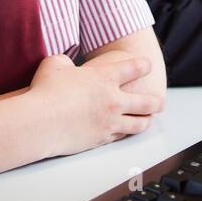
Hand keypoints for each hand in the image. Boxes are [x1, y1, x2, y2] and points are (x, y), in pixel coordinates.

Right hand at [28, 54, 160, 157]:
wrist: (40, 121)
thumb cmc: (45, 90)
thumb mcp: (54, 63)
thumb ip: (65, 62)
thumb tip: (66, 66)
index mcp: (105, 77)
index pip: (134, 68)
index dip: (143, 65)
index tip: (148, 65)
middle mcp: (113, 100)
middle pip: (147, 102)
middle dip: (157, 101)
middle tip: (161, 101)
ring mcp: (110, 122)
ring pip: (139, 124)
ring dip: (147, 120)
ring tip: (149, 119)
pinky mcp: (101, 139)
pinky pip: (122, 136)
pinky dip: (127, 133)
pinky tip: (127, 131)